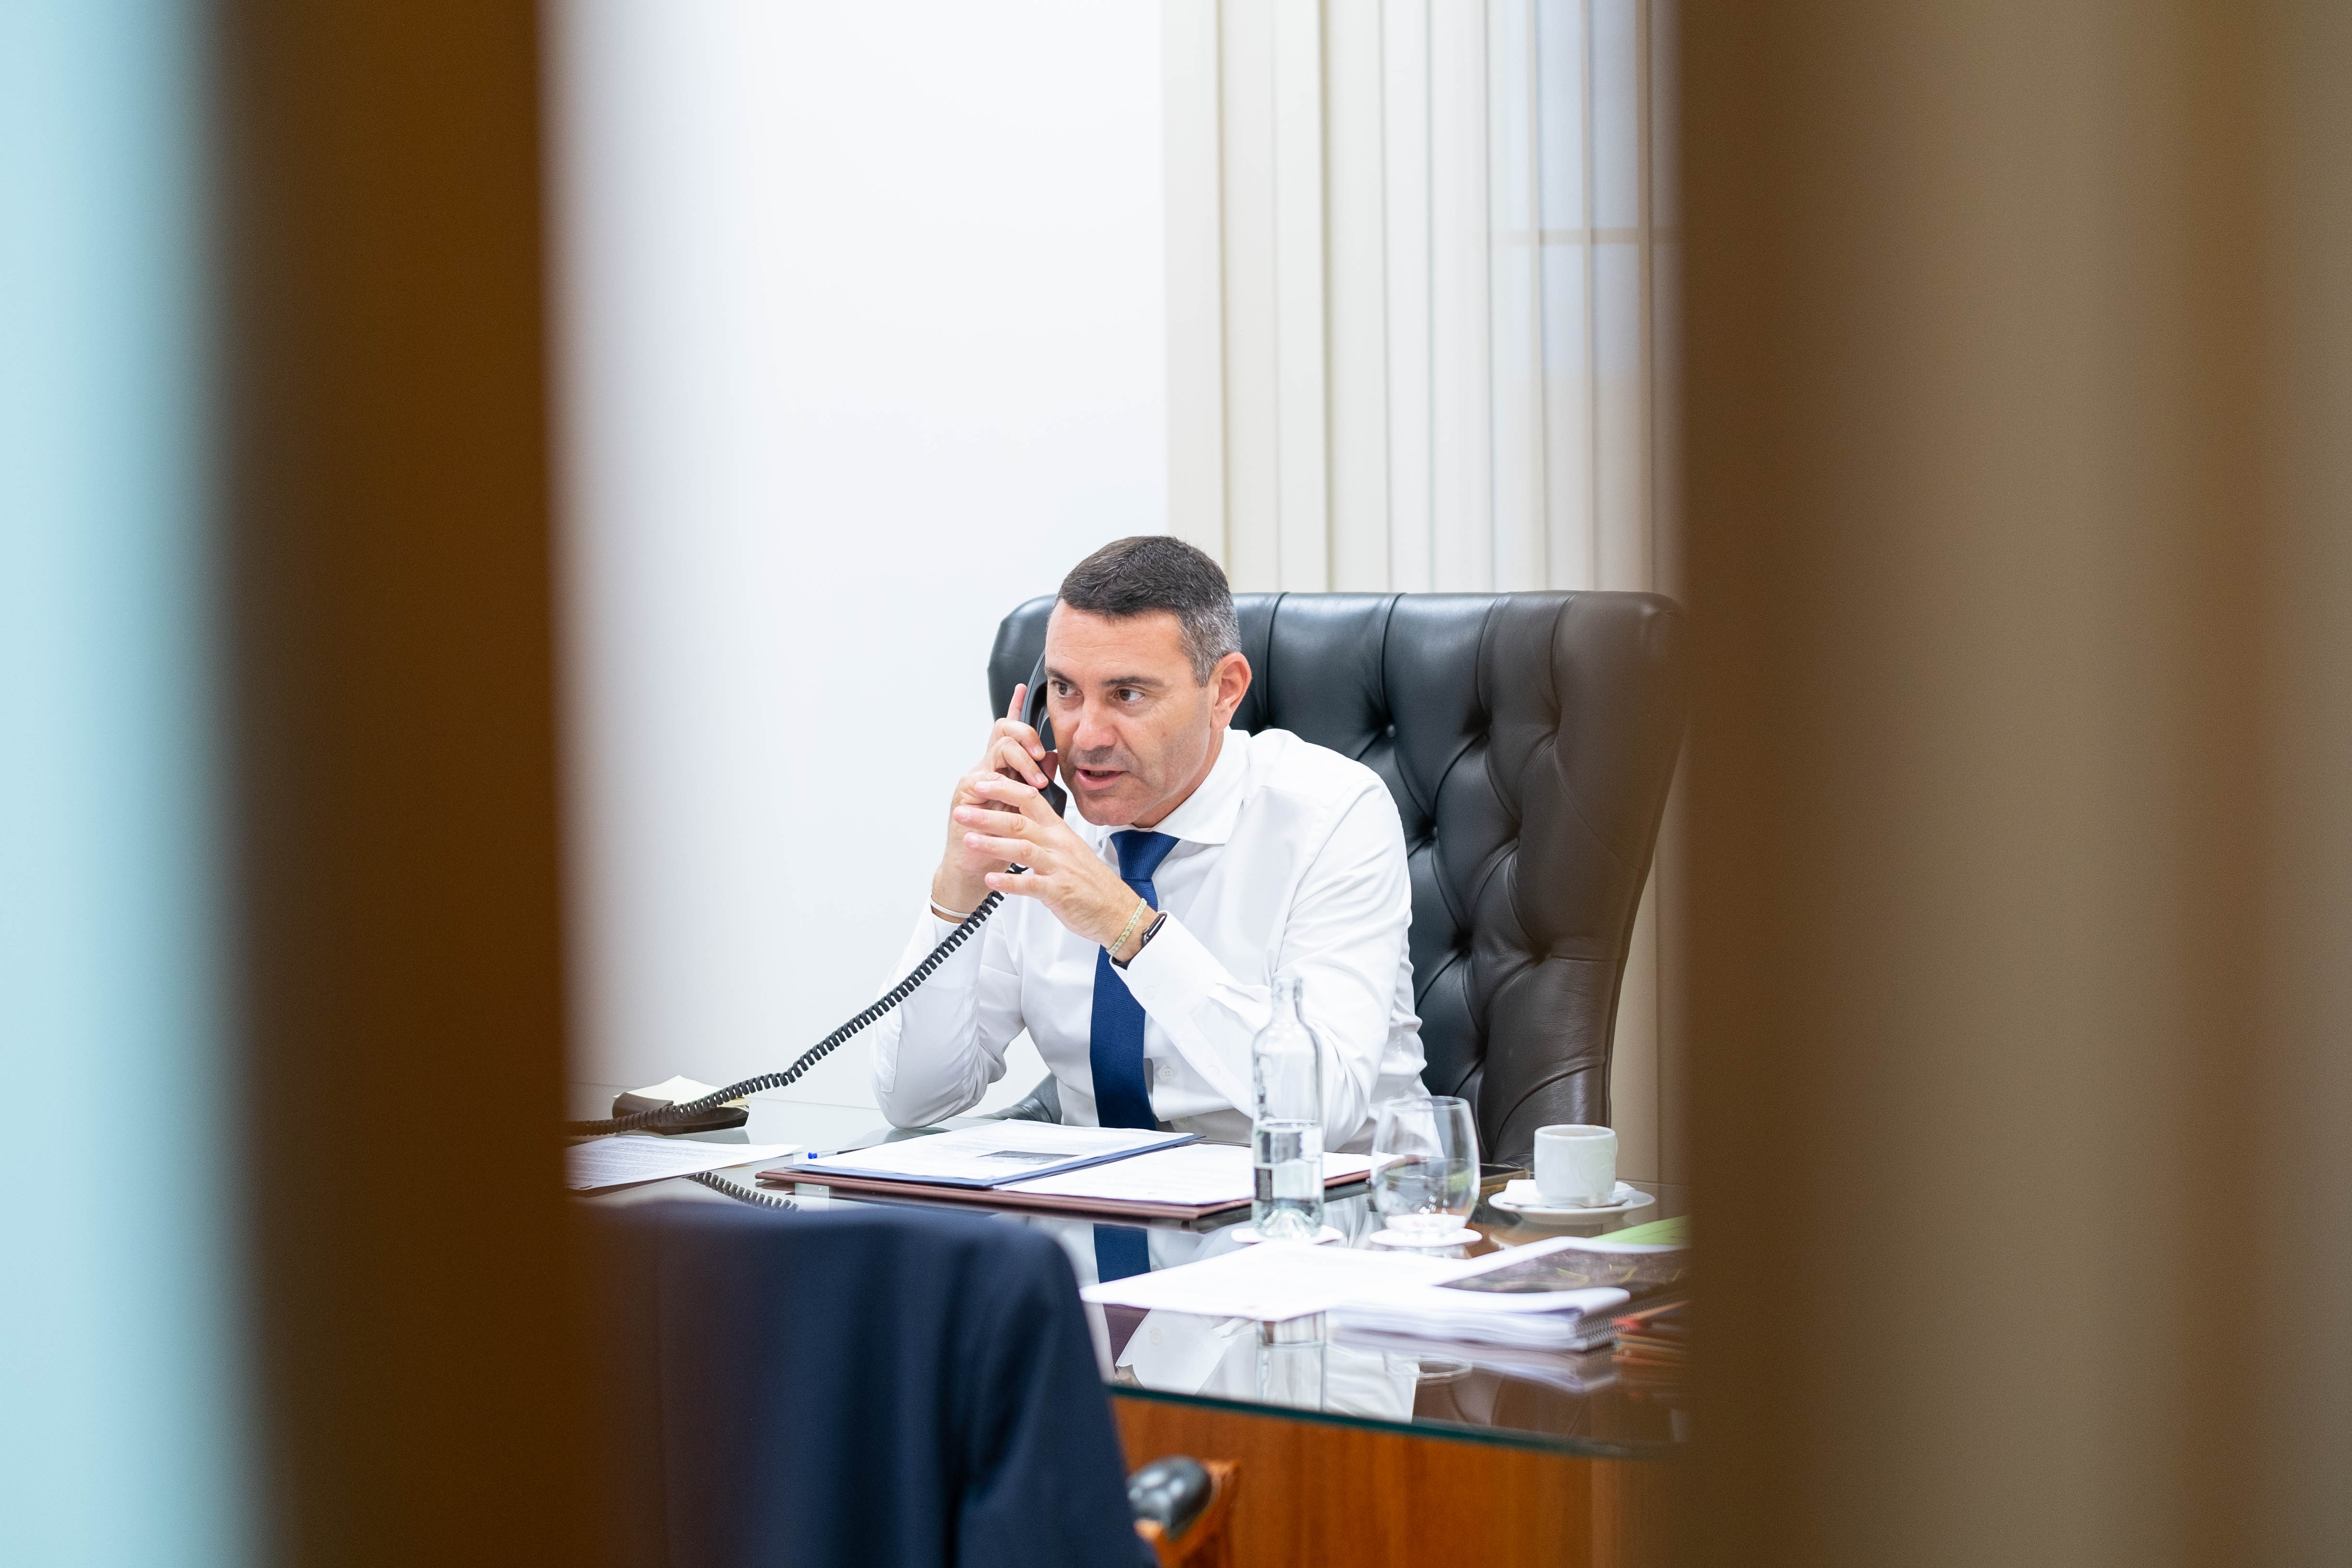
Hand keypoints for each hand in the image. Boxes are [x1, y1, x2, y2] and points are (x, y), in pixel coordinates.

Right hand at [931, 683, 1060, 914]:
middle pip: (1003, 732)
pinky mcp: (966, 794)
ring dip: (1022, 762)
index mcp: (1000, 770)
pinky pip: (987, 779)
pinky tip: (1014, 793)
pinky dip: (1005, 784)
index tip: (1023, 688)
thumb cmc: (998, 842)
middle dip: (1025, 735)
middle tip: (1040, 755)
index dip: (1015, 709)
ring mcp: (974, 780)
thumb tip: (1053, 758)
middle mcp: (985, 770)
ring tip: (1036, 783)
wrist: (973, 870)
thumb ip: (1037, 780)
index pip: (1007, 734)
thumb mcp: (1025, 808)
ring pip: (999, 751)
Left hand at [951, 774, 1151, 955]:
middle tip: (961, 812)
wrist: (1117, 911)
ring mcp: (1059, 868)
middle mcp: (1058, 845)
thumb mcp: (1069, 850)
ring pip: (1023, 848)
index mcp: (1059, 831)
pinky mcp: (1059, 892)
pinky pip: (1031, 884)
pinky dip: (1009, 882)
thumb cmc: (1091, 882)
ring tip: (969, 840)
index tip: (981, 784)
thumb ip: (1045, 835)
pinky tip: (990, 880)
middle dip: (987, 815)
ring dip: (993, 844)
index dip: (1005, 790)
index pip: (1030, 800)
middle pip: (1020, 822)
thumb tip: (1021, 821)